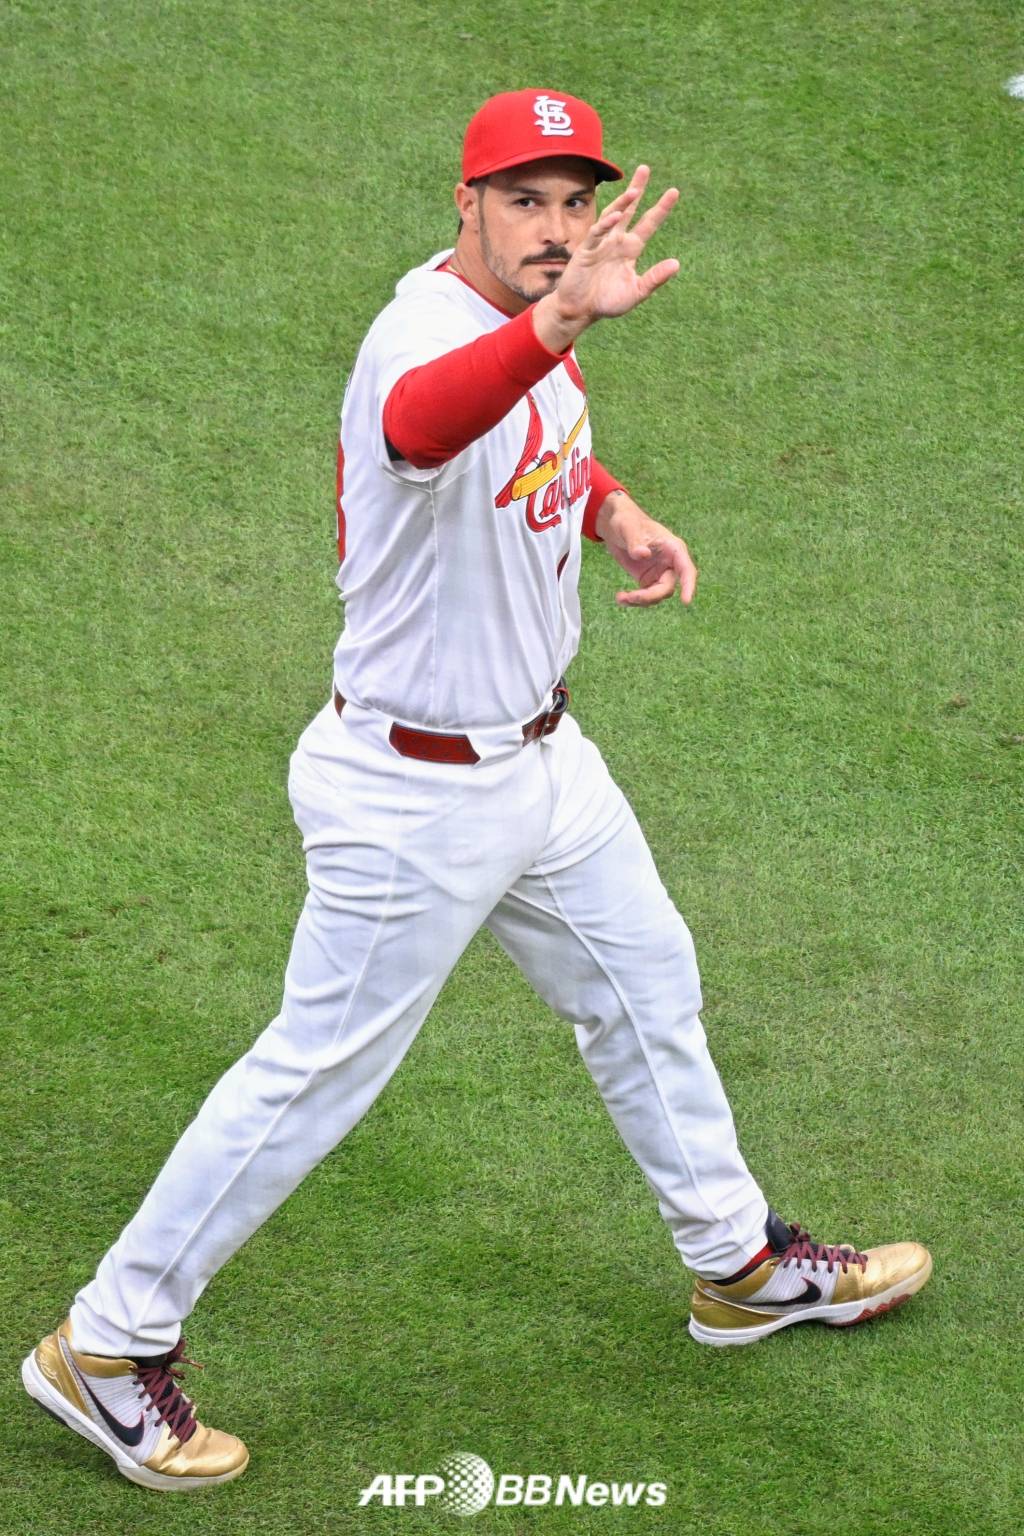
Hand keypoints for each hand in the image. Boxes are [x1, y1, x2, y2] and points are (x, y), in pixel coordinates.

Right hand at [532, 167, 679, 352]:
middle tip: (645, 168)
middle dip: (637, 189)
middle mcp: (616, 241)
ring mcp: (601, 243)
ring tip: (634, 191)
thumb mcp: (637, 292)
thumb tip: (676, 264)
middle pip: (629, 209)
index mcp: (630, 249)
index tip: (673, 192)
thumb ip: (655, 278)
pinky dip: (605, 225)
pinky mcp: (586, 250)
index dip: (660, 208)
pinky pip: (596, 234)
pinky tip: (616, 216)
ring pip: (612, 216)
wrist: (580, 311)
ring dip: (622, 203)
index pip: (648, 223)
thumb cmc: (606, 302)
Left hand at [595, 491, 696, 606]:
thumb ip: (636, 542)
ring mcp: (659, 573)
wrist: (615, 526)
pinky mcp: (647, 580)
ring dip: (640, 601)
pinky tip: (620, 598)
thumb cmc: (627, 521)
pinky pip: (645, 596)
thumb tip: (643, 554)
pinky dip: (633, 600)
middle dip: (651, 596)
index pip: (686, 570)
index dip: (688, 585)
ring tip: (620, 598)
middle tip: (632, 597)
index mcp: (673, 549)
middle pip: (667, 588)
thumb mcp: (629, 528)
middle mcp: (670, 563)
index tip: (686, 601)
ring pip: (656, 596)